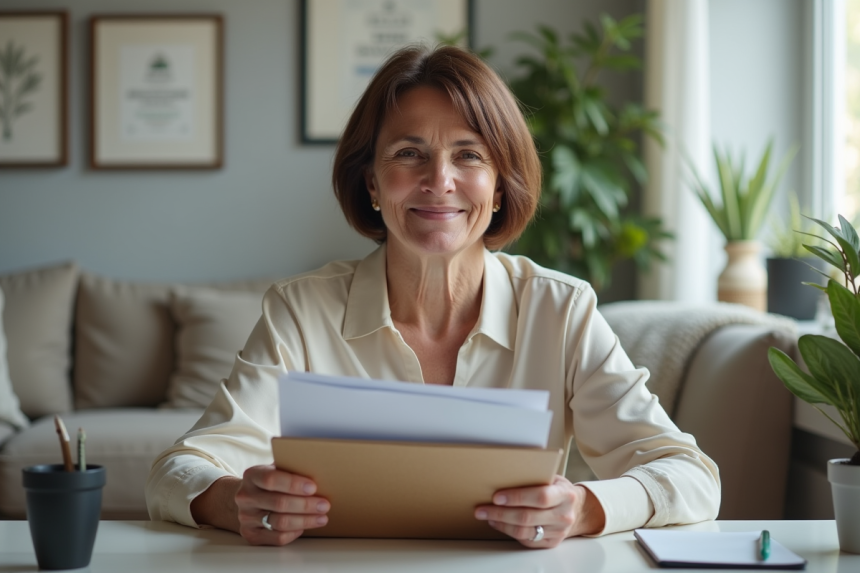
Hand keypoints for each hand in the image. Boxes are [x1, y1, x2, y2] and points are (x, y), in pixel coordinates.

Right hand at [234, 464, 329, 545]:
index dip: (293, 484)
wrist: (249, 498)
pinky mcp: (251, 535)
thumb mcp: (277, 469)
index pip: (271, 479)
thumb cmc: (271, 482)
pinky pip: (277, 538)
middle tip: (324, 505)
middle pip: (279, 503)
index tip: (313, 487)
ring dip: (305, 521)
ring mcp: (246, 517)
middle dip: (305, 505)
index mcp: (252, 475)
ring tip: (321, 517)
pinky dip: (295, 532)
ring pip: (280, 523)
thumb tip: (321, 473)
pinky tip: (305, 526)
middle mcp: (246, 496)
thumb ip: (292, 469)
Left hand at [474, 475, 605, 547]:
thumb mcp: (552, 477)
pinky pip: (526, 540)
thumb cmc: (558, 489)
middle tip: (482, 509)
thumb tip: (503, 474)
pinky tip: (498, 523)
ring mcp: (558, 531)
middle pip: (528, 517)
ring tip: (487, 516)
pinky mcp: (551, 543)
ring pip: (524, 531)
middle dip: (501, 513)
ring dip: (501, 524)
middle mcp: (564, 515)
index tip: (497, 496)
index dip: (517, 497)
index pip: (540, 497)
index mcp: (565, 494)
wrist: (576, 508)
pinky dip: (508, 532)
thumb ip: (534, 477)